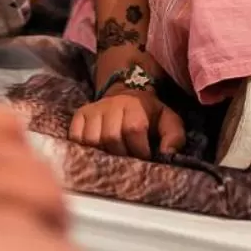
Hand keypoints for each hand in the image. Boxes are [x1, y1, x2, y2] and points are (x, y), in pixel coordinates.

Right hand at [0, 101, 67, 244]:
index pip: (9, 124)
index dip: (19, 154)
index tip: (19, 177)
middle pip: (33, 161)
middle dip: (44, 192)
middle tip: (46, 221)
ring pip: (43, 191)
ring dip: (51, 217)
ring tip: (49, 241)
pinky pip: (24, 224)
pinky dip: (32, 238)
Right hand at [68, 88, 185, 160]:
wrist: (126, 94)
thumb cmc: (148, 114)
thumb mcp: (168, 121)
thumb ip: (174, 136)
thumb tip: (167, 154)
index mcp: (134, 105)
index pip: (133, 129)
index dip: (140, 148)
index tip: (144, 155)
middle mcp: (111, 105)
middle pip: (111, 137)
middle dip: (121, 153)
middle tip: (128, 156)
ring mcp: (93, 110)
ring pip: (92, 139)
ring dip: (103, 152)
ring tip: (112, 153)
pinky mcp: (80, 115)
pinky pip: (76, 136)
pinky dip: (84, 147)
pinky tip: (97, 149)